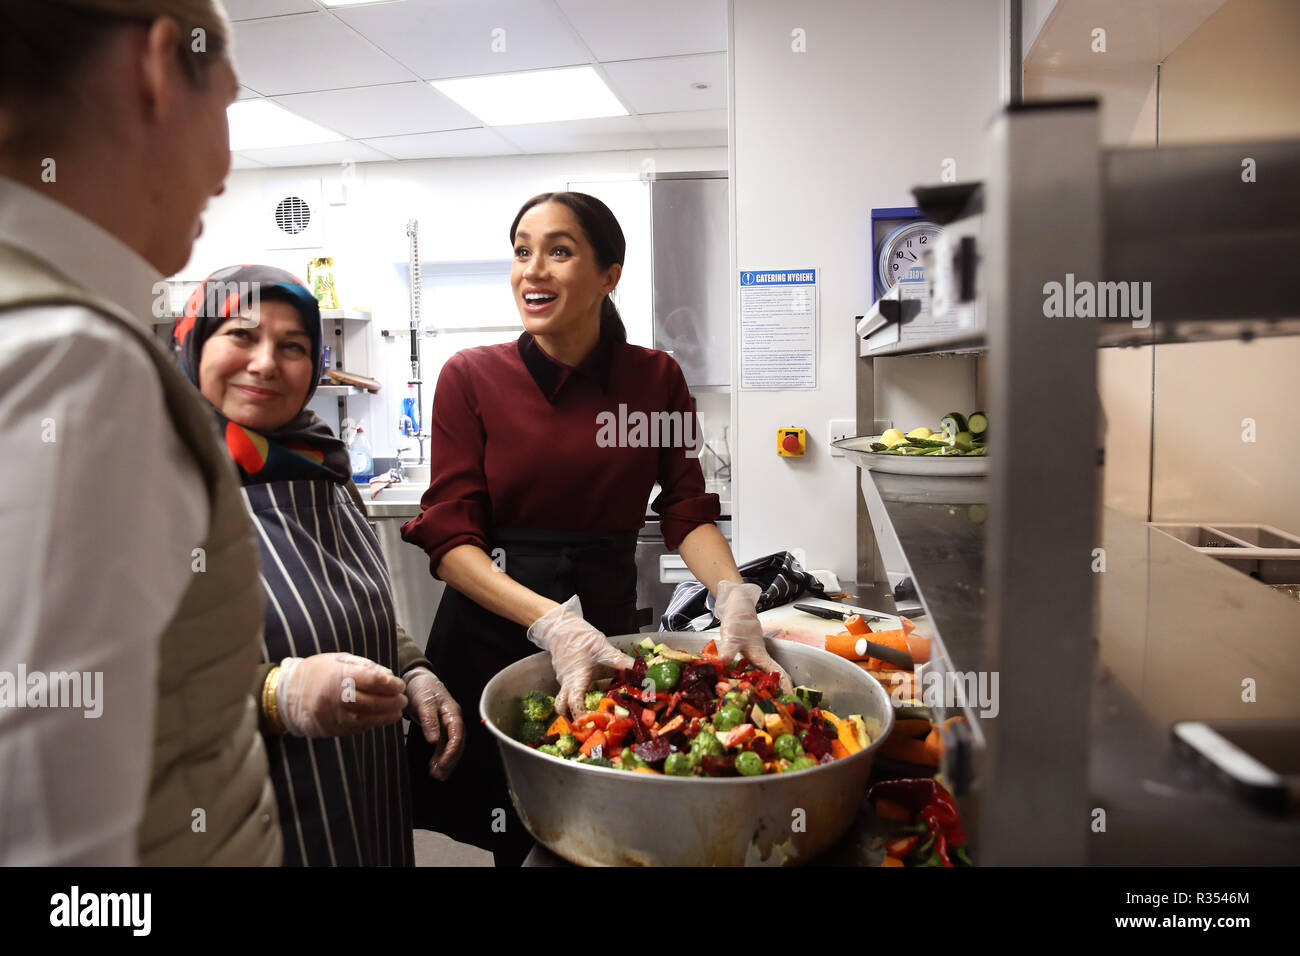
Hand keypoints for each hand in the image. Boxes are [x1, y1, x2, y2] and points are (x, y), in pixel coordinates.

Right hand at [277, 652, 406, 737]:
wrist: (286, 695)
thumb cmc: (315, 672)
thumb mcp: (338, 660)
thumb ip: (363, 666)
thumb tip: (388, 675)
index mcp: (338, 676)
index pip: (373, 681)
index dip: (391, 684)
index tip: (399, 685)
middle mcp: (335, 698)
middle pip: (373, 702)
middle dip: (392, 702)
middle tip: (403, 700)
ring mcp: (332, 716)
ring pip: (366, 719)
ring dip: (385, 717)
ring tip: (396, 713)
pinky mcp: (330, 730)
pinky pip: (356, 729)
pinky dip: (370, 724)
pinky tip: (379, 719)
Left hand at [404, 668, 464, 779]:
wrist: (417, 680)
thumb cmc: (422, 688)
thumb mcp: (424, 703)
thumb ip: (429, 721)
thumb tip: (434, 741)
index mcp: (452, 713)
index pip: (457, 735)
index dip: (451, 752)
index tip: (442, 764)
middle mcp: (453, 720)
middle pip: (456, 744)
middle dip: (449, 760)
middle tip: (439, 775)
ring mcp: (447, 724)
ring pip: (450, 746)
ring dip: (444, 761)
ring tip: (436, 775)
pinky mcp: (439, 727)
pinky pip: (442, 744)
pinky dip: (439, 756)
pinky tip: (433, 765)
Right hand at [527, 595, 634, 717]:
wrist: (559, 625)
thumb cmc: (578, 636)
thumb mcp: (602, 648)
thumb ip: (621, 661)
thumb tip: (641, 671)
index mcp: (575, 679)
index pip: (574, 704)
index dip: (582, 716)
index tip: (592, 725)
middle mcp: (567, 683)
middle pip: (562, 709)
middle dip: (571, 721)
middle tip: (587, 728)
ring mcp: (564, 680)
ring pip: (564, 701)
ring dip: (574, 711)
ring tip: (591, 717)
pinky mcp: (565, 675)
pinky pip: (568, 691)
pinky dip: (576, 698)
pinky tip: (590, 697)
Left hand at [715, 579, 792, 693]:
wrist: (735, 602)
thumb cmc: (738, 616)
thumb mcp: (732, 634)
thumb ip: (728, 649)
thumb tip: (722, 664)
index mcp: (761, 654)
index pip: (778, 673)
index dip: (785, 687)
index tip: (788, 699)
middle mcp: (759, 657)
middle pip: (771, 678)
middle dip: (773, 693)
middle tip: (771, 708)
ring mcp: (752, 656)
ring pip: (760, 676)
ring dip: (761, 688)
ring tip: (757, 702)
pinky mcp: (744, 654)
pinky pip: (748, 671)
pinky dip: (746, 680)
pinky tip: (737, 686)